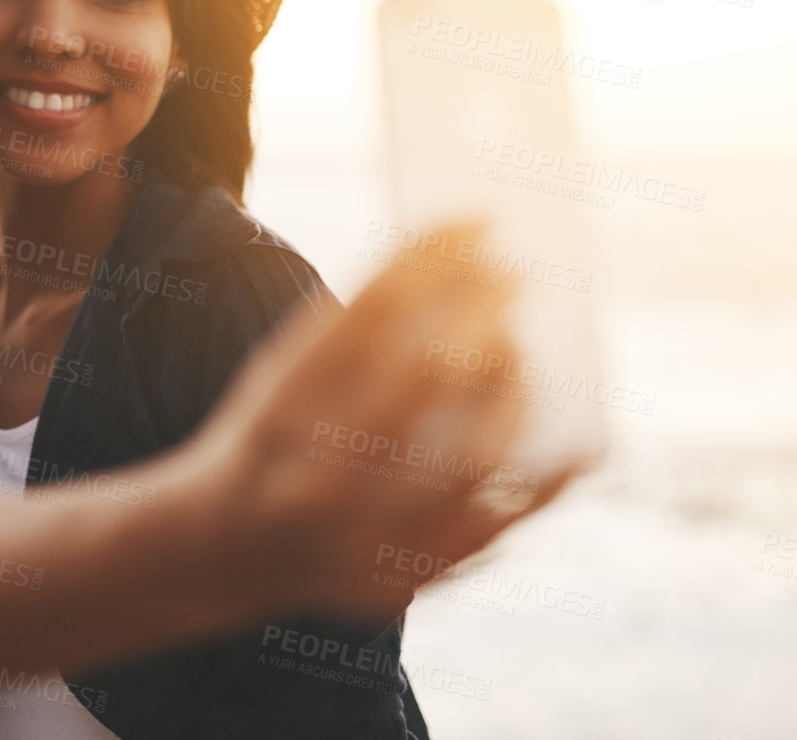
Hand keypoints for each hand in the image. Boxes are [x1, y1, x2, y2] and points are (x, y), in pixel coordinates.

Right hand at [197, 223, 578, 620]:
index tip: (480, 218)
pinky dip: (539, 490)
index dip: (432, 259)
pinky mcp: (400, 578)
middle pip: (422, 377)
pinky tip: (575, 451)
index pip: (367, 316)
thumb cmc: (267, 438)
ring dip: (511, 391)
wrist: (221, 552)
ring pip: (465, 458)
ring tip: (525, 349)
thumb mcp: (279, 373)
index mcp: (278, 412)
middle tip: (518, 273)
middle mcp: (314, 477)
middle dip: (481, 314)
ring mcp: (359, 536)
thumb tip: (455, 252)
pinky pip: (489, 532)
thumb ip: (350, 326)